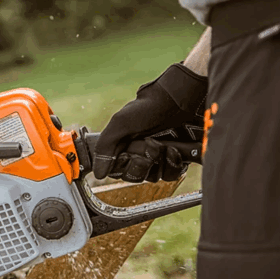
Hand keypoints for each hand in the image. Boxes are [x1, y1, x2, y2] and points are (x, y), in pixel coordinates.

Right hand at [93, 63, 207, 182]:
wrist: (182, 100)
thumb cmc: (149, 107)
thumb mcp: (120, 123)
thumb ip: (105, 146)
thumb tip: (98, 174)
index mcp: (122, 146)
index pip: (117, 171)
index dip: (124, 165)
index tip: (129, 154)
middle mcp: (138, 153)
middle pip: (134, 176)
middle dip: (143, 162)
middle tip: (150, 144)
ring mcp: (157, 157)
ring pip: (153, 177)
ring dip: (160, 162)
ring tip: (166, 145)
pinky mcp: (175, 159)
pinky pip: (171, 175)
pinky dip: (174, 165)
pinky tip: (175, 151)